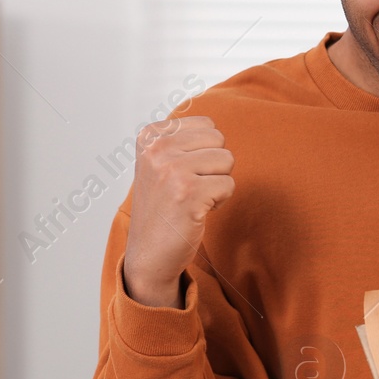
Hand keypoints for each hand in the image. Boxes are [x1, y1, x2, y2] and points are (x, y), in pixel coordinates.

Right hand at [123, 116, 235, 307]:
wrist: (149, 254)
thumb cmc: (162, 208)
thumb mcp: (160, 163)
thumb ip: (182, 139)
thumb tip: (214, 125)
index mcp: (150, 136)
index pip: (207, 126)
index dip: (204, 153)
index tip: (180, 174)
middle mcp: (157, 149)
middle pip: (219, 141)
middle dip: (214, 167)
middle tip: (189, 189)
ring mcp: (171, 170)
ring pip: (227, 161)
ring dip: (217, 184)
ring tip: (192, 200)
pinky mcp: (188, 193)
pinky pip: (228, 185)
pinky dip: (218, 201)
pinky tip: (195, 212)